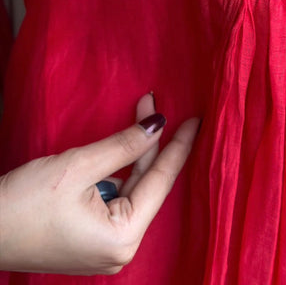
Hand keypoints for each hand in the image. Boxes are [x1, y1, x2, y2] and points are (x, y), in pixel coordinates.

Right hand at [0, 93, 199, 274]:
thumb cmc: (23, 203)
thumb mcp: (78, 166)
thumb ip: (123, 146)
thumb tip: (157, 126)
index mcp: (122, 237)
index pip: (161, 182)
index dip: (179, 147)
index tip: (196, 121)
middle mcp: (120, 248)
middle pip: (146, 184)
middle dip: (149, 142)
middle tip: (152, 103)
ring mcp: (106, 246)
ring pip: (131, 188)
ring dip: (133, 153)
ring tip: (140, 113)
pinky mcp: (92, 238)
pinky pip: (117, 197)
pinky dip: (118, 169)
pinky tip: (122, 146)